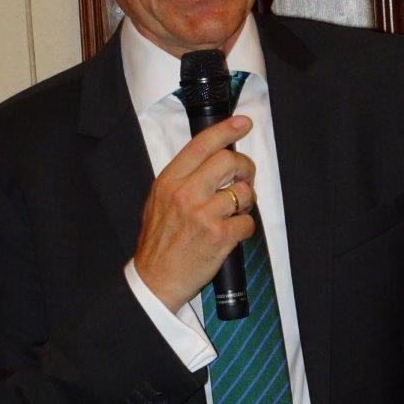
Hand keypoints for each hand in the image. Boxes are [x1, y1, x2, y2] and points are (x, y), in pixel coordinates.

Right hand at [134, 116, 255, 312]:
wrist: (155, 280)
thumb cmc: (158, 241)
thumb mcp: (158, 200)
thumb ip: (182, 178)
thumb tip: (212, 158)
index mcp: (169, 181)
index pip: (201, 144)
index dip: (225, 129)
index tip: (242, 123)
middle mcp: (186, 193)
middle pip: (228, 161)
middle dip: (244, 167)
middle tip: (244, 177)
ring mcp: (203, 214)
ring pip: (243, 192)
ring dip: (246, 201)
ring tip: (235, 210)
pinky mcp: (219, 236)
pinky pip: (248, 221)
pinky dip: (245, 227)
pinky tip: (232, 232)